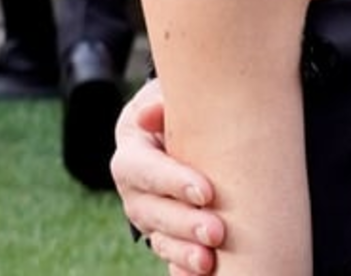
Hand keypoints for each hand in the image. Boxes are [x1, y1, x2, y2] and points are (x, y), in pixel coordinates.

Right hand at [114, 78, 226, 275]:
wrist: (183, 128)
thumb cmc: (183, 107)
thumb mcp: (172, 94)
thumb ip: (165, 100)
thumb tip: (152, 113)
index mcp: (133, 152)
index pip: (144, 169)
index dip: (173, 182)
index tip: (207, 192)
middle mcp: (135, 189)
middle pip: (151, 211)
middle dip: (184, 224)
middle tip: (218, 231)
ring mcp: (149, 215)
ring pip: (159, 238)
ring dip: (184, 251)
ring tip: (210, 261)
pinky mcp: (166, 233)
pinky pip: (170, 254)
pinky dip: (182, 266)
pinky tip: (200, 274)